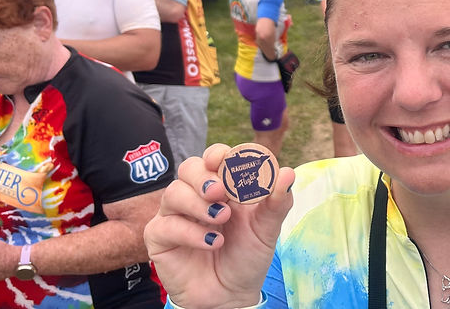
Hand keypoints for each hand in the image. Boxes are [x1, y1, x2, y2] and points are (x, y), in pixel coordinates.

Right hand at [144, 144, 294, 308]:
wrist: (231, 295)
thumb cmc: (247, 257)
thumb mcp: (267, 230)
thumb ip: (276, 203)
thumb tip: (289, 173)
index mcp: (223, 186)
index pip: (216, 157)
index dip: (219, 154)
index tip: (226, 160)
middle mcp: (197, 195)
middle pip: (189, 168)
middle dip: (204, 176)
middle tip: (220, 192)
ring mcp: (176, 214)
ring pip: (173, 192)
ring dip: (197, 203)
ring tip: (221, 220)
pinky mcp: (160, 237)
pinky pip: (165, 225)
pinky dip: (190, 232)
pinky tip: (212, 243)